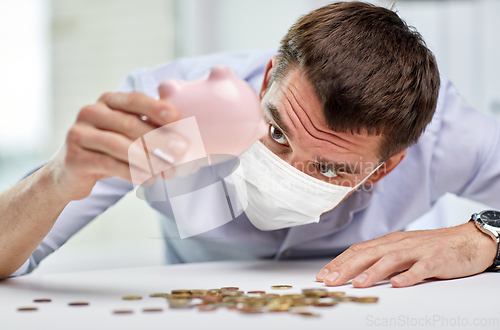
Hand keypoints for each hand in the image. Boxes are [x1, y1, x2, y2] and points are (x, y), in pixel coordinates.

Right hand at [45, 92, 187, 201]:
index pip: (134, 100)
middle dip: (159, 138)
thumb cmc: (108, 150)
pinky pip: (110, 165)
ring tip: (168, 170)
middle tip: (180, 150)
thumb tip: (183, 130)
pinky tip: (149, 179)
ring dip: (148, 159)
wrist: (69, 174)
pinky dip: (133, 173)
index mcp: (106, 101)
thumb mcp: (125, 133)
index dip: (155, 108)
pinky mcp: (75, 158)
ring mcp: (79, 134)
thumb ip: (148, 126)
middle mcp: (90, 112)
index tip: (176, 117)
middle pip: (130, 124)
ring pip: (120, 146)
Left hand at [315, 221, 496, 287]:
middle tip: (330, 281)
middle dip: (346, 268)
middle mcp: (399, 243)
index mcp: (389, 241)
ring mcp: (418, 250)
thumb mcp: (402, 250)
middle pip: (368, 254)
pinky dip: (409, 276)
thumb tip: (355, 271)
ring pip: (391, 260)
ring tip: (357, 284)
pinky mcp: (436, 259)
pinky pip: (421, 268)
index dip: (338, 262)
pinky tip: (398, 285)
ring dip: (372, 272)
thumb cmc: (431, 248)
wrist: (466, 240)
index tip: (323, 275)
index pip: (358, 250)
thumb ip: (381, 258)